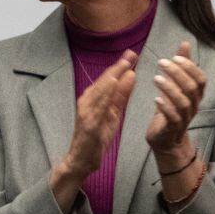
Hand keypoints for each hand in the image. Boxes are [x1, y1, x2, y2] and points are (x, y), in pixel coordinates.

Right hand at [50, 49, 135, 213]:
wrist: (81, 159)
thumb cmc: (96, 136)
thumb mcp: (113, 114)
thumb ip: (121, 95)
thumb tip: (131, 75)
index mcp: (93, 98)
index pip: (108, 79)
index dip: (120, 66)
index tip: (133, 54)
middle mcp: (87, 101)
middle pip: (104, 81)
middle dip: (118, 66)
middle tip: (132, 53)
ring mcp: (86, 111)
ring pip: (100, 90)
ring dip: (112, 76)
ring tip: (124, 64)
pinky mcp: (87, 122)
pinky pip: (97, 105)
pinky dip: (105, 92)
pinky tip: (112, 83)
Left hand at [146, 41, 207, 158]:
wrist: (166, 139)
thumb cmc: (171, 108)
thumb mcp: (176, 85)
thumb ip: (182, 65)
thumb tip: (185, 43)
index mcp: (196, 95)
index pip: (201, 79)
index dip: (190, 67)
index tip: (174, 57)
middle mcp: (193, 105)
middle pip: (192, 88)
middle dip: (177, 73)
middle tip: (160, 62)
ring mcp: (184, 118)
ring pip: (183, 102)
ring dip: (170, 89)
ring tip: (156, 78)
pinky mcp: (173, 128)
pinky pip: (173, 118)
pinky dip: (166, 107)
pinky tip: (156, 99)